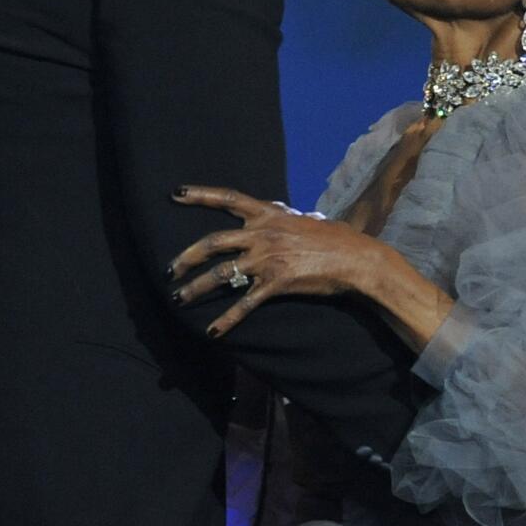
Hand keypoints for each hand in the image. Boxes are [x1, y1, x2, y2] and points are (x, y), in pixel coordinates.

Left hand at [168, 185, 381, 337]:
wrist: (355, 258)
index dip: (201, 195)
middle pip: (213, 242)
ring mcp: (267, 259)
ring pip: (221, 274)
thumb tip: (278, 213)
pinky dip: (225, 320)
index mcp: (269, 214)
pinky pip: (244, 303)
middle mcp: (263, 233)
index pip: (229, 198)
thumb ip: (283, 218)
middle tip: (170, 269)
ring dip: (195, 287)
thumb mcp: (303, 220)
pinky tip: (212, 331)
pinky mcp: (276, 283)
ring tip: (179, 298)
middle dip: (186, 257)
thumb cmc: (334, 239)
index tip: (176, 193)